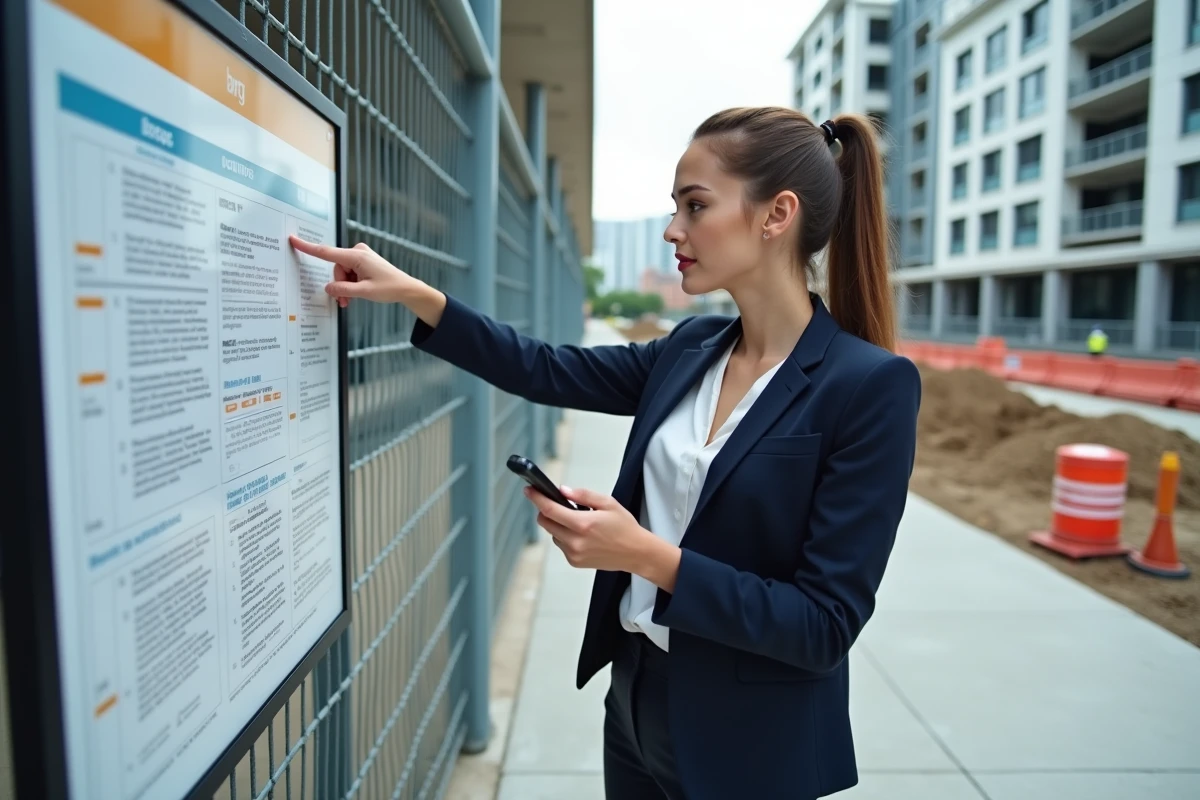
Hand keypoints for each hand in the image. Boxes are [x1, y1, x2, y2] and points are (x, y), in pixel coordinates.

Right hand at [288, 236, 416, 307]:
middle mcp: (357, 252)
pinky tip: (356, 293)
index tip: (293, 239)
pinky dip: (350, 283)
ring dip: (345, 286)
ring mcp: (360, 255)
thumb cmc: (389, 288)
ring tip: (352, 300)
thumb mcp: (364, 292)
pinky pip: (349, 272)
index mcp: (357, 256)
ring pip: (342, 272)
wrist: (406, 288)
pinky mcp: (362, 261)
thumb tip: (328, 288)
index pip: (326, 252)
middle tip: (346, 300)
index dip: (308, 247)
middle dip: (340, 285)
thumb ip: (343, 290)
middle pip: (336, 268)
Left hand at [523, 486, 681, 589]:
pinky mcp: (574, 562)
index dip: (537, 498)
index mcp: (583, 524)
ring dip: (557, 525)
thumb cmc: (624, 527)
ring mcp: (574, 554)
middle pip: (545, 523)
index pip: (550, 510)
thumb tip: (562, 490)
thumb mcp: (607, 503)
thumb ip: (582, 495)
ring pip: (553, 534)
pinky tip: (582, 535)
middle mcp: (575, 541)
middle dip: (546, 511)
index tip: (529, 490)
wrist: (636, 553)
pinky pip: (561, 545)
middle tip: (555, 504)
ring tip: (578, 522)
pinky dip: (565, 537)